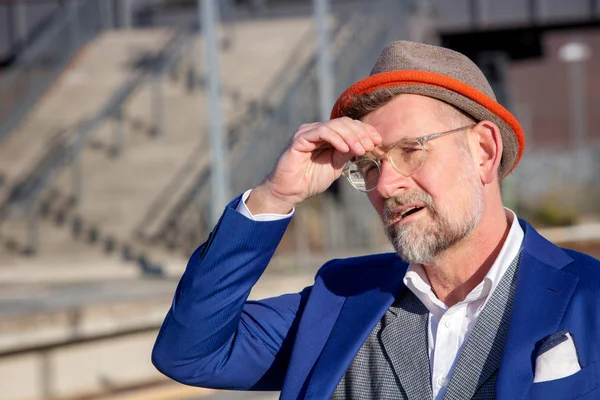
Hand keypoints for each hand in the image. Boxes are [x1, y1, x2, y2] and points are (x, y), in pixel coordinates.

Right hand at [246, 117, 381, 213]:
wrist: (290, 192)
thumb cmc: (310, 180)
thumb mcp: (335, 166)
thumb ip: (346, 153)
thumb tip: (364, 144)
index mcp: (326, 135)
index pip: (349, 125)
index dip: (365, 131)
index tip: (378, 142)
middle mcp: (316, 130)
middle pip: (344, 123)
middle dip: (361, 134)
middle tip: (372, 146)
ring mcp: (307, 132)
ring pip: (335, 125)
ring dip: (352, 137)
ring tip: (361, 150)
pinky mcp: (299, 139)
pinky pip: (321, 132)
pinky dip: (336, 139)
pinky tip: (346, 150)